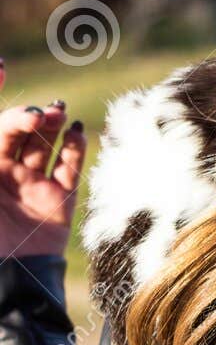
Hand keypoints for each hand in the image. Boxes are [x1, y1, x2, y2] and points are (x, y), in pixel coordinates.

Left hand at [0, 62, 86, 258]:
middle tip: (39, 114)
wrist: (8, 278)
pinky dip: (75, 147)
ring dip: (52, 125)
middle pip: (17, 131)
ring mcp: (32, 185)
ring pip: (44, 144)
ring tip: (57, 114)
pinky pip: (70, 167)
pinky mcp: (58, 201)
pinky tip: (77, 131)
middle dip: (27, 116)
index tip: (2, 66)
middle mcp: (3, 172)